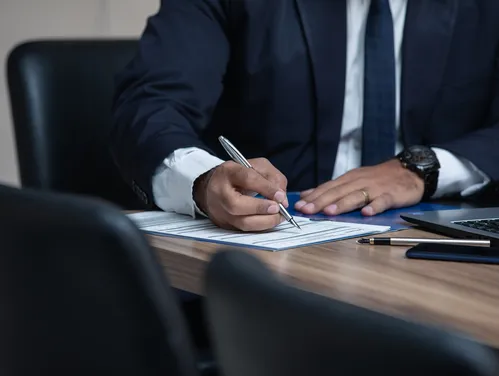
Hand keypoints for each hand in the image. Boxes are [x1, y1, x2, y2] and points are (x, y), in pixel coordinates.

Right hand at [194, 158, 288, 230]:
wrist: (213, 187)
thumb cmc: (238, 175)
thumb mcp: (256, 166)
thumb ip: (273, 178)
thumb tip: (282, 199)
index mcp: (228, 172)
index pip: (247, 179)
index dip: (266, 188)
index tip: (281, 196)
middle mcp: (220, 192)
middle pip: (237, 205)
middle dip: (261, 208)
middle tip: (277, 208)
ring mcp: (219, 211)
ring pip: (241, 223)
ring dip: (264, 222)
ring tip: (278, 217)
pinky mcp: (224, 224)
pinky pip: (244, 229)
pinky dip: (260, 227)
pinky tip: (269, 221)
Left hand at [295, 159, 423, 215]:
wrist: (408, 170)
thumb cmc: (377, 178)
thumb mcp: (352, 180)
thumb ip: (331, 188)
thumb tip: (307, 195)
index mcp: (348, 179)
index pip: (327, 188)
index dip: (313, 197)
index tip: (299, 206)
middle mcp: (359, 182)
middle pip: (338, 192)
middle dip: (321, 201)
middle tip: (307, 210)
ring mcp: (375, 188)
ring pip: (356, 196)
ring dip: (342, 204)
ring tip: (330, 211)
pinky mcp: (391, 194)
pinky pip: (382, 201)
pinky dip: (375, 206)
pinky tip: (367, 213)